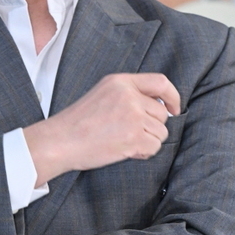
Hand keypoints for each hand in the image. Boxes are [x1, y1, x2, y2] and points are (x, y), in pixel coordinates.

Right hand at [23, 72, 180, 186]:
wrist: (60, 141)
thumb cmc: (79, 122)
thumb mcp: (103, 94)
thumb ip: (130, 95)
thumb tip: (162, 107)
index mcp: (120, 82)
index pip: (160, 82)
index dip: (172, 97)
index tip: (173, 108)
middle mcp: (129, 96)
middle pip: (161, 113)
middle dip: (152, 127)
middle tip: (130, 134)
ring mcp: (132, 116)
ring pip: (160, 132)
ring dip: (148, 141)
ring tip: (124, 141)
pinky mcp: (133, 136)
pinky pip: (154, 146)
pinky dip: (144, 152)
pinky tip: (126, 151)